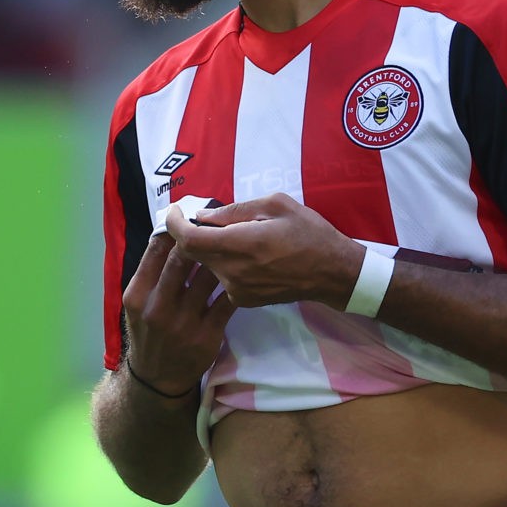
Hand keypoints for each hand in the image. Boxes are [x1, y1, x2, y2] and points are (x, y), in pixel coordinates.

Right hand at [121, 233, 234, 397]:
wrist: (158, 378)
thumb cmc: (149, 331)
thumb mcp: (139, 303)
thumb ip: (152, 273)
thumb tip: (173, 233)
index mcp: (138, 294)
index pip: (156, 250)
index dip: (175, 229)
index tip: (189, 216)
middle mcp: (158, 307)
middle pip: (183, 259)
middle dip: (201, 237)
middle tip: (215, 224)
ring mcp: (184, 323)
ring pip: (208, 277)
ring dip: (222, 257)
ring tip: (233, 242)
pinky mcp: (208, 334)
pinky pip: (227, 301)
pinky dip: (236, 283)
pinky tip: (242, 272)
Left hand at [166, 193, 363, 309]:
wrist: (333, 273)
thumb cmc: (309, 232)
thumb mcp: (277, 205)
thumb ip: (235, 210)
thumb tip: (203, 216)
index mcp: (242, 245)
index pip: (189, 240)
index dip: (174, 224)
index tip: (174, 211)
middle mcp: (234, 272)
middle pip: (193, 253)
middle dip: (189, 233)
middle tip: (198, 217)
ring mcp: (237, 290)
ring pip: (206, 265)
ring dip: (207, 248)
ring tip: (226, 234)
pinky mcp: (243, 300)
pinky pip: (221, 277)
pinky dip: (222, 262)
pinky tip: (240, 253)